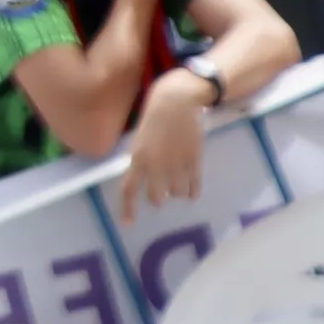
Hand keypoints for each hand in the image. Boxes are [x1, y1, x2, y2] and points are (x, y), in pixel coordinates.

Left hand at [122, 68, 214, 215]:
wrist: (177, 100)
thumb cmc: (154, 114)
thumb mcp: (140, 137)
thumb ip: (142, 158)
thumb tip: (143, 176)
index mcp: (138, 158)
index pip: (129, 189)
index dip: (128, 208)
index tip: (128, 224)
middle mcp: (156, 165)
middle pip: (156, 196)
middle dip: (158, 197)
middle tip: (161, 193)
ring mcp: (176, 164)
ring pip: (177, 193)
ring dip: (177, 192)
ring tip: (178, 186)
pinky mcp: (194, 161)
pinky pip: (194, 186)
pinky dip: (193, 191)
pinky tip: (192, 192)